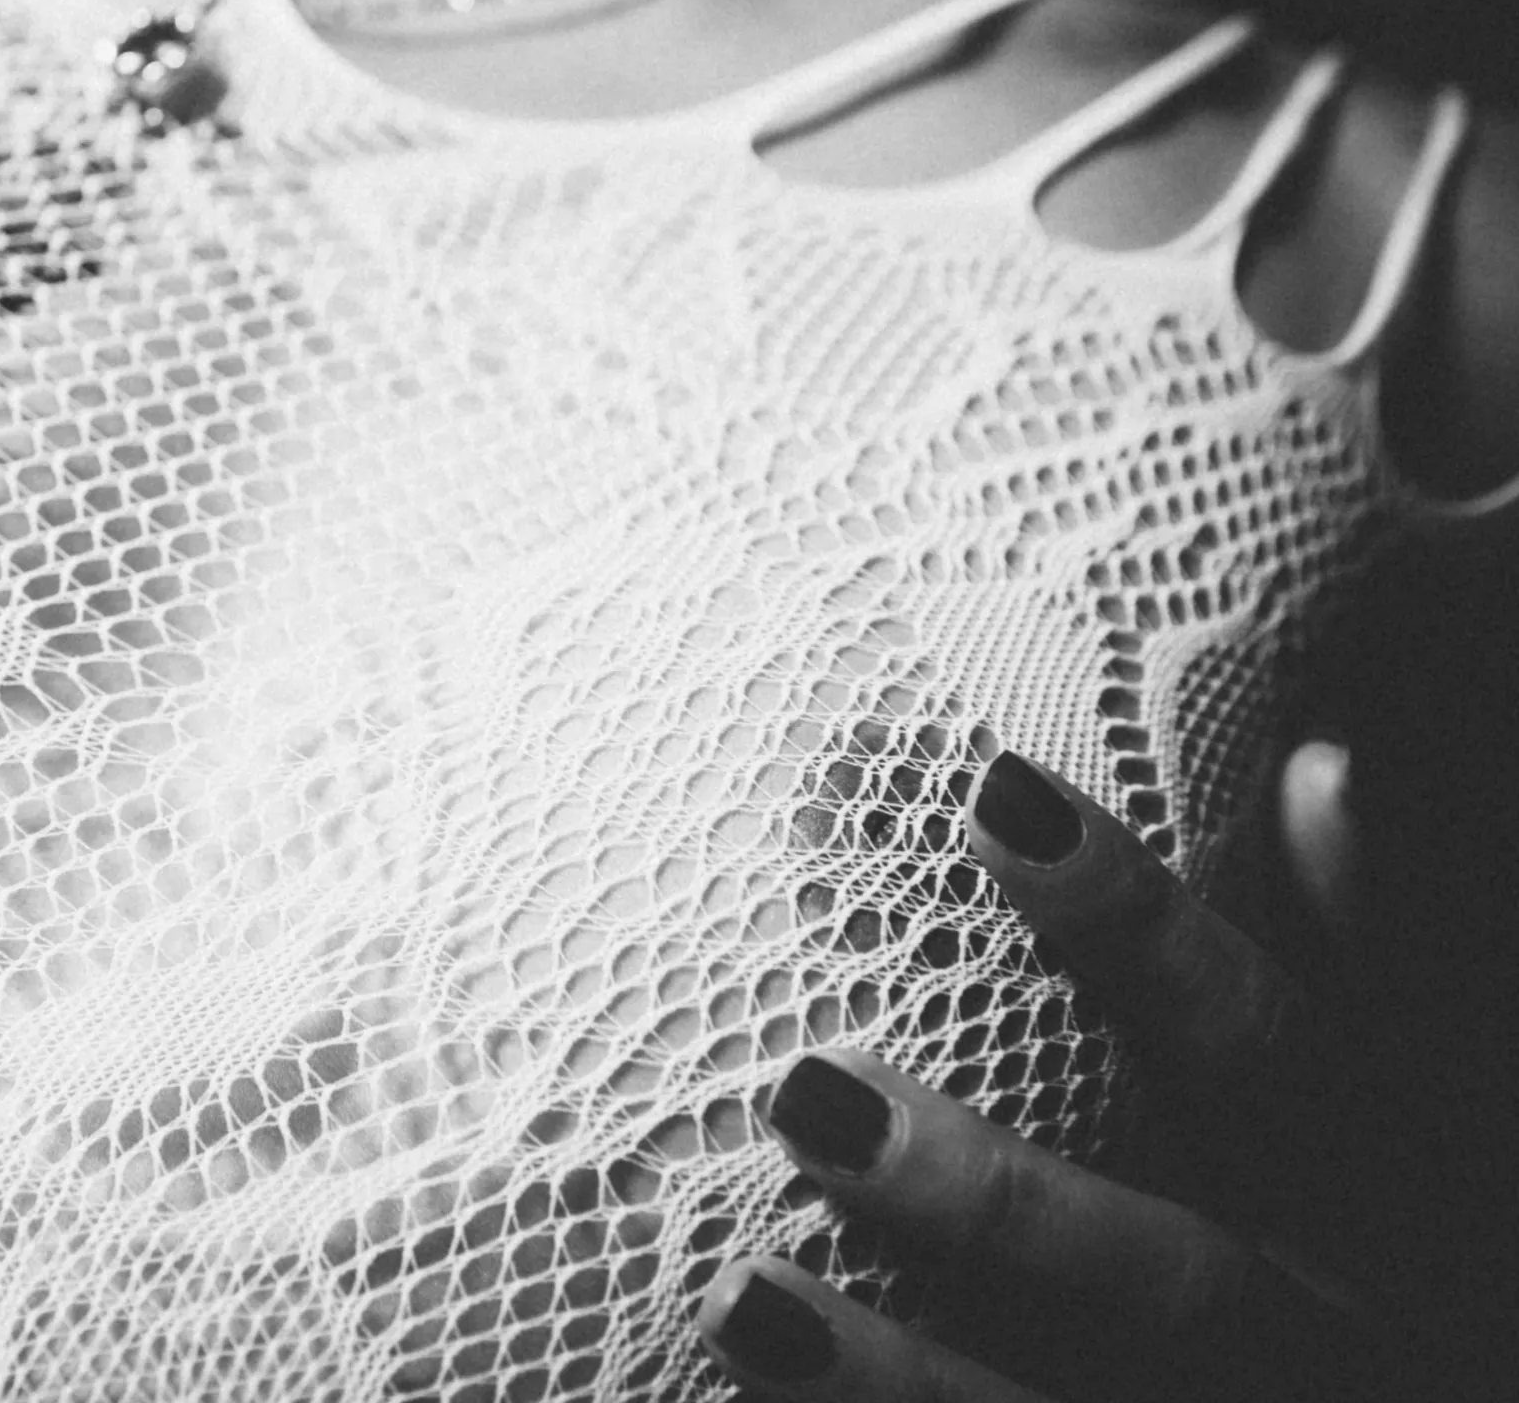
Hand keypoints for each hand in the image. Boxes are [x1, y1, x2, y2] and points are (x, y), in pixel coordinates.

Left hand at [698, 745, 1367, 1401]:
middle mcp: (1315, 1326)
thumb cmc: (1327, 1219)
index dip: (1144, 929)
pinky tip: (748, 1381)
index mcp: (1357, 1193)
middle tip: (816, 1101)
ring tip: (740, 1295)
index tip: (994, 795)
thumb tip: (1326, 770)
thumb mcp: (1370, 1106)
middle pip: (1176, 1285)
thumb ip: (1347, 952)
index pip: (1267, 1051)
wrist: (1340, 1401)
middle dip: (1003, 1208)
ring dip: (899, 1379)